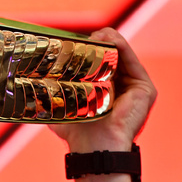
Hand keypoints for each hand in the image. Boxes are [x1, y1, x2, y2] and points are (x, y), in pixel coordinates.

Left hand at [50, 28, 155, 181]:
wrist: (95, 146)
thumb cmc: (78, 132)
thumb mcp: (63, 106)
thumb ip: (55, 92)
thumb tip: (35, 81)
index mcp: (108, 93)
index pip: (100, 64)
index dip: (89, 51)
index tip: (74, 42)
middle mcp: (124, 89)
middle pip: (112, 57)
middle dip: (98, 43)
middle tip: (83, 38)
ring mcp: (136, 89)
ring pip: (122, 55)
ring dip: (108, 39)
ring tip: (95, 35)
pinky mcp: (145, 88)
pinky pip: (132, 59)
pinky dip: (120, 44)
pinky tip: (107, 37)